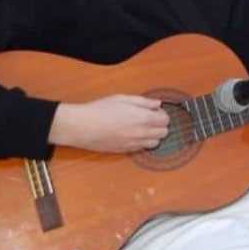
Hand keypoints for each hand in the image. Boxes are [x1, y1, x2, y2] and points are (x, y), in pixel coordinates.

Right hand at [50, 95, 169, 152]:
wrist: (83, 126)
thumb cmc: (101, 110)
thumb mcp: (123, 98)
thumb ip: (144, 102)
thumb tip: (157, 104)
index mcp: (144, 118)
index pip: (166, 120)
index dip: (162, 114)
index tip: (154, 111)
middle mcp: (142, 133)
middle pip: (164, 133)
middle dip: (160, 125)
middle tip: (149, 119)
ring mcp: (134, 144)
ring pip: (155, 143)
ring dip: (153, 135)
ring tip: (141, 127)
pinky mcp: (125, 150)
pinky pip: (142, 149)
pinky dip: (142, 142)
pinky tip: (132, 135)